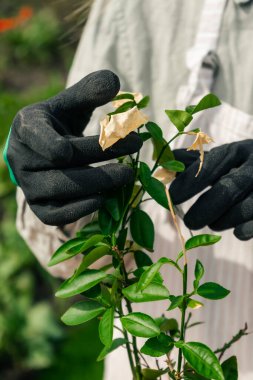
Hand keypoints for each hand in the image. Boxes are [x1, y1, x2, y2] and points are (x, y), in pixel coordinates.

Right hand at [4, 70, 141, 225]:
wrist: (41, 153)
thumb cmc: (58, 124)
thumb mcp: (70, 103)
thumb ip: (89, 91)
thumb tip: (114, 83)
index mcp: (27, 128)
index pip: (36, 136)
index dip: (52, 144)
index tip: (72, 149)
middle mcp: (22, 159)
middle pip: (61, 164)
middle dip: (101, 156)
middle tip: (136, 148)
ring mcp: (29, 186)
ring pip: (61, 190)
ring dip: (98, 184)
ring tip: (127, 175)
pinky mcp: (39, 208)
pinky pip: (56, 216)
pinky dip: (79, 210)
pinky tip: (104, 200)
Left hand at [170, 140, 252, 239]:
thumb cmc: (248, 166)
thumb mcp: (228, 158)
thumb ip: (199, 161)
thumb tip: (168, 158)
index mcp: (240, 150)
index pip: (211, 165)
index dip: (189, 181)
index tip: (172, 197)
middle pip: (229, 188)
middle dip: (206, 207)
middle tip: (189, 221)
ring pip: (245, 208)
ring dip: (224, 220)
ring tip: (213, 224)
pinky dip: (247, 229)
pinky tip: (239, 232)